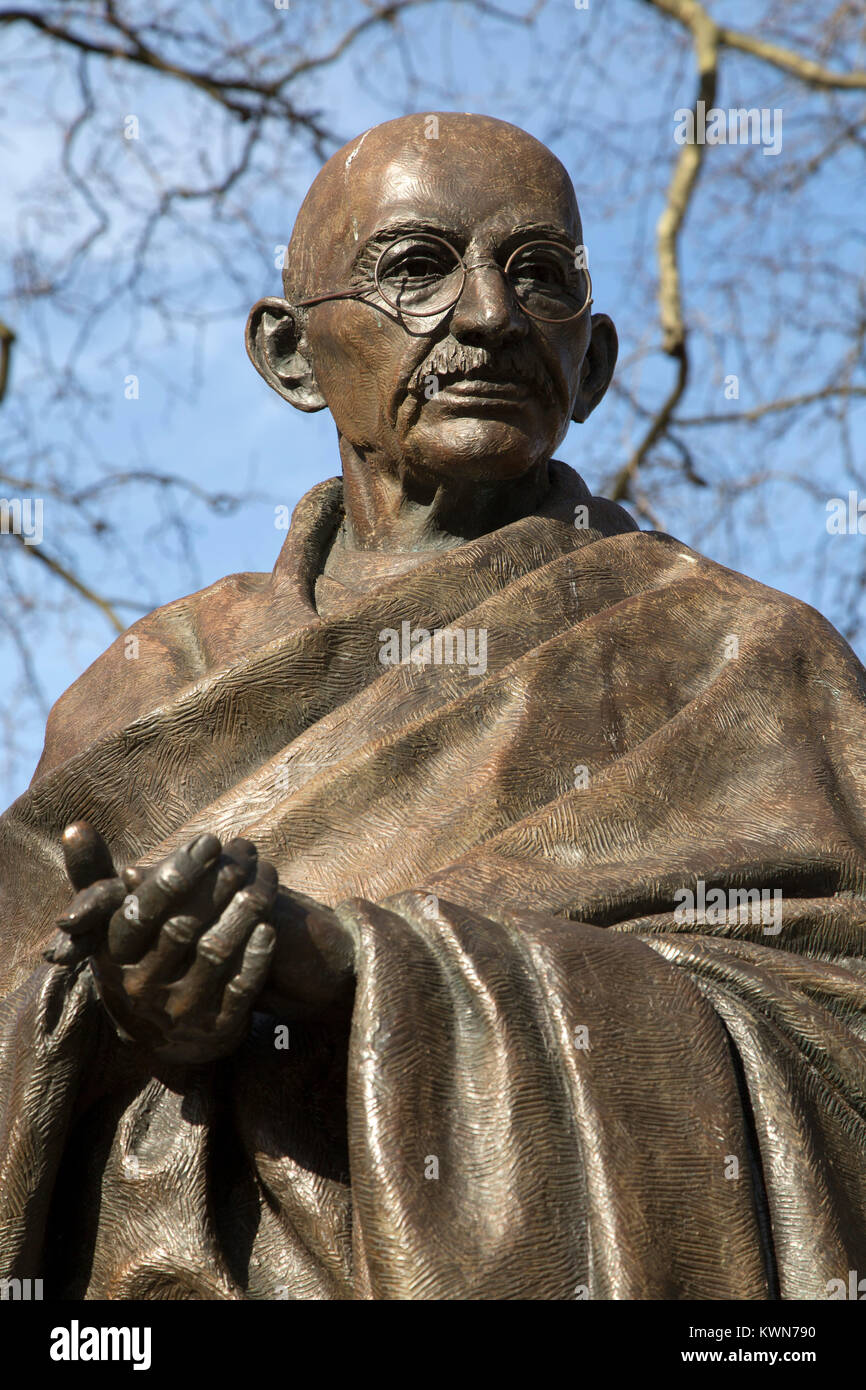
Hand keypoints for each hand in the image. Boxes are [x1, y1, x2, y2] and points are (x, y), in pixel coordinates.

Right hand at [49, 822, 276, 1064]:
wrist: (164, 1036)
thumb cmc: (137, 955)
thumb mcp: (109, 921)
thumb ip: (93, 873)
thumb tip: (74, 826)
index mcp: (113, 957)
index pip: (140, 910)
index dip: (177, 873)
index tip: (209, 840)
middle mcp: (141, 988)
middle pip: (183, 927)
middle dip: (219, 883)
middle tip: (246, 852)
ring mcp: (179, 1011)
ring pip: (214, 953)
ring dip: (244, 912)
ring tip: (264, 878)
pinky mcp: (215, 1030)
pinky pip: (240, 989)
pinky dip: (256, 956)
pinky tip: (269, 926)